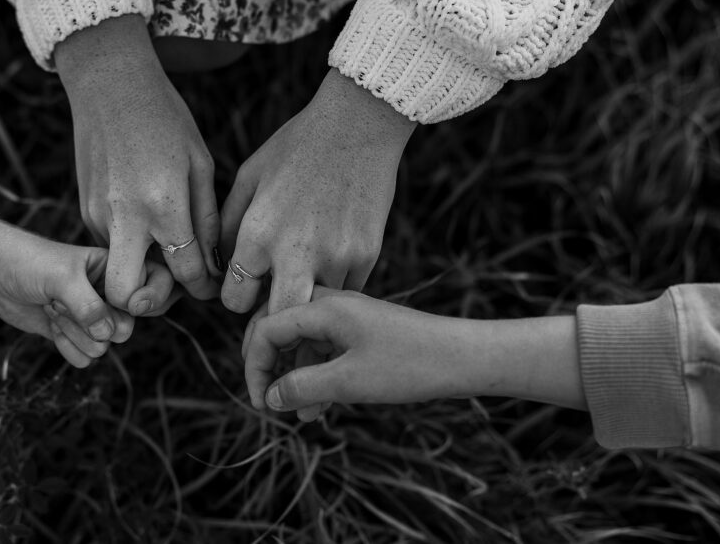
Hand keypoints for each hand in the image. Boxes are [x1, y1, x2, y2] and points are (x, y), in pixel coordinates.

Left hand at [0, 228, 175, 367]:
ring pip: (102, 347)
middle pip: (124, 329)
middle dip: (92, 323)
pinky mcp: (72, 335)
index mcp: (116, 270)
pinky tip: (50, 325)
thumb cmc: (30, 262)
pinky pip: (84, 358)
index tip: (119, 302)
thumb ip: (89, 306)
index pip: (148, 292)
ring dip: (73, 333)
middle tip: (66, 300)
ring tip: (54, 307)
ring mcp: (91, 317)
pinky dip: (66, 347)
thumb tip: (108, 337)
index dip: (138, 303)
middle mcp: (108, 295)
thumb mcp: (62, 278)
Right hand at [56, 15, 220, 309]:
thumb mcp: (200, 163)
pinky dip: (128, 247)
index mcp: (163, 204)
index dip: (204, 287)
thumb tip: (211, 264)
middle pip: (126, 295)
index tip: (212, 284)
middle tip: (173, 286)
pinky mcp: (84, 209)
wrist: (109, 83)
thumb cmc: (165, 117)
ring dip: (141, 270)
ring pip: (116, 270)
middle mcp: (125, 217)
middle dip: (152, 302)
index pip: (185, 272)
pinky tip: (146, 223)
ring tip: (166, 247)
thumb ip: (205, 219)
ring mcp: (98, 215)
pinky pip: (108, 246)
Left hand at [221, 69, 414, 419]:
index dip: (236, 296)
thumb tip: (220, 269)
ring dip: (305, 304)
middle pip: (277, 323)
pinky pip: (345, 291)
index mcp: (257, 234)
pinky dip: (334, 288)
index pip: (234, 299)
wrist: (358, 125)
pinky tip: (329, 260)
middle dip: (268, 324)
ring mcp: (336, 258)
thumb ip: (226, 227)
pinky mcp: (366, 255)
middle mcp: (295, 253)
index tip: (244, 287)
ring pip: (315, 311)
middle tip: (267, 314)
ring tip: (300, 286)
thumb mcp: (247, 178)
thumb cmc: (295, 148)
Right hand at [242, 287, 482, 411]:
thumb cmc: (410, 365)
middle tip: (268, 401)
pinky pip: (325, 349)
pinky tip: (320, 408)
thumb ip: (302, 388)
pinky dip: (316, 376)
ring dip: (294, 376)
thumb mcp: (349, 382)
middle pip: (278, 328)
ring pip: (302, 342)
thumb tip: (269, 397)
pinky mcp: (362, 331)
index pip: (266, 328)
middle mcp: (331, 305)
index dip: (254, 366)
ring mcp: (347, 317)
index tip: (260, 403)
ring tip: (300, 414)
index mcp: (323, 307)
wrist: (465, 357)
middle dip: (268, 365)